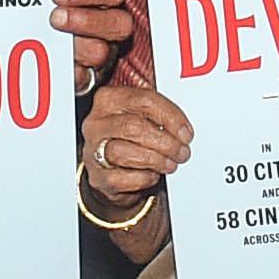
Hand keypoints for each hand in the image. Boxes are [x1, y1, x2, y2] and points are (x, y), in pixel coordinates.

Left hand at [52, 0, 134, 84]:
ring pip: (101, 52)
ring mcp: (104, 50)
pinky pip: (86, 79)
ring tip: (52, 42)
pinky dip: (72, 74)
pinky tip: (55, 67)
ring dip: (76, 47)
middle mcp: (112, 25)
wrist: (51, 19)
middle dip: (86, 21)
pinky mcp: (90, 74)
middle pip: (118, 24)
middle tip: (55, 18)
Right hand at [81, 75, 191, 215]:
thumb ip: (159, 115)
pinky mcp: (98, 176)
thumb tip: (182, 131)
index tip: (186, 132)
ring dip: (156, 160)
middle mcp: (97, 123)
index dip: (170, 117)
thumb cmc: (128, 137)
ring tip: (170, 164)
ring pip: (127, 152)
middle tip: (182, 152)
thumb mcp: (141, 116)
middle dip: (165, 142)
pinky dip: (143, 178)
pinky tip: (152, 174)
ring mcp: (93, 149)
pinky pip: (123, 178)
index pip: (144, 100)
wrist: (109, 166)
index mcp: (109, 99)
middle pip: (134, 127)